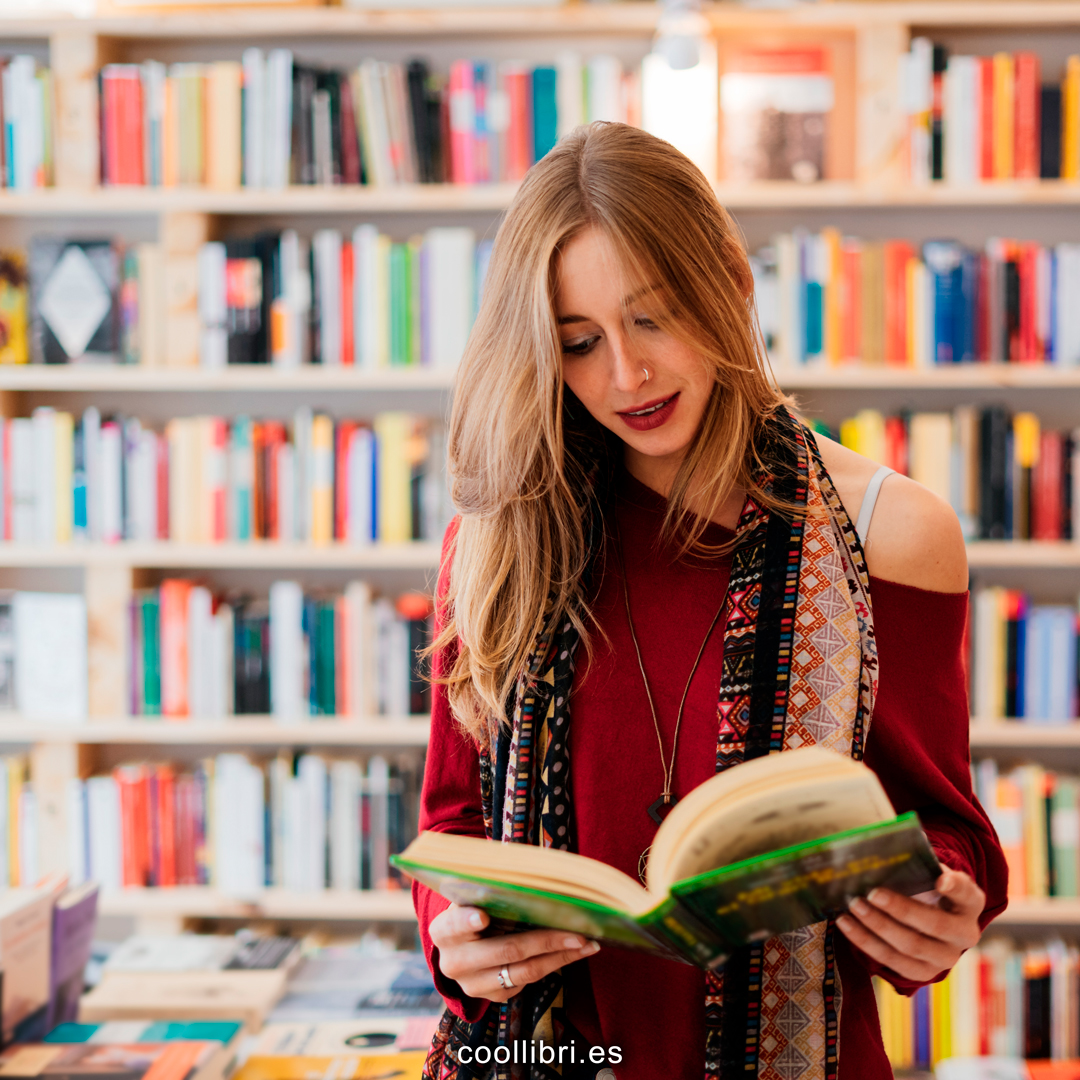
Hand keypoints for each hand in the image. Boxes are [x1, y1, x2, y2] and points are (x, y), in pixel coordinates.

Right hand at [428, 902, 600, 1002]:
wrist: (463, 948)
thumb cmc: (475, 909)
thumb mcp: (475, 897)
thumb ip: (493, 888)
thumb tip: (532, 869)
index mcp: (444, 930)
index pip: (454, 925)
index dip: (466, 920)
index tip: (483, 916)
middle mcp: (454, 962)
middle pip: (505, 950)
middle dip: (545, 940)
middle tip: (576, 931)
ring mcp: (474, 985)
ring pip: (523, 971)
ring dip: (560, 955)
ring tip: (587, 942)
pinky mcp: (493, 997)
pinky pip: (530, 982)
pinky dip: (556, 964)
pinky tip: (576, 950)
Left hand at [835, 867, 984, 982]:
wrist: (933, 923)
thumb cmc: (926, 889)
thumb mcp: (929, 875)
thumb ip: (917, 866)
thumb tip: (889, 848)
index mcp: (970, 902)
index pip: (966, 893)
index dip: (954, 887)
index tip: (939, 880)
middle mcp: (964, 934)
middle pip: (935, 924)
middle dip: (901, 909)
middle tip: (872, 893)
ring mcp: (946, 958)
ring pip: (910, 946)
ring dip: (878, 926)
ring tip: (854, 906)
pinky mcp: (923, 973)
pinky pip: (892, 961)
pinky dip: (866, 941)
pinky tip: (846, 923)